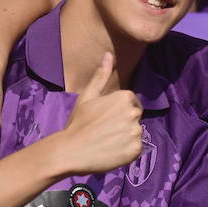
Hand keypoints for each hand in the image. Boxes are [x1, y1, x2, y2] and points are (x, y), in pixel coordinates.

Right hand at [53, 53, 141, 174]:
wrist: (71, 151)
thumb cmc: (78, 122)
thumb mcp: (87, 96)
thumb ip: (101, 76)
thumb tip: (108, 55)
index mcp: (125, 97)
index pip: (131, 103)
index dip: (118, 111)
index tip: (105, 119)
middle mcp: (134, 113)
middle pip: (135, 118)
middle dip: (124, 123)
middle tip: (104, 131)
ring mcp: (136, 132)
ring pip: (135, 134)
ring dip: (125, 138)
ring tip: (107, 142)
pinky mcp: (136, 150)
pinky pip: (135, 149)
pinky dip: (126, 151)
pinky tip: (111, 152)